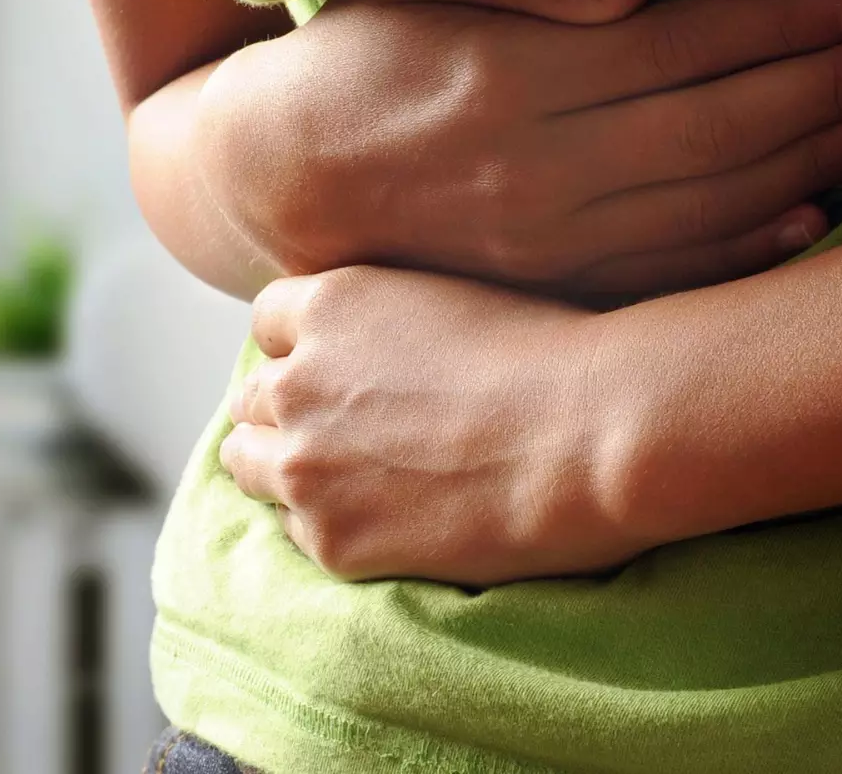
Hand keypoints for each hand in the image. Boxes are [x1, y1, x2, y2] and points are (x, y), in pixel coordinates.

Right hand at [194, 0, 841, 301]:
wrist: (283, 185)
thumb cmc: (358, 61)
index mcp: (513, 80)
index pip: (684, 47)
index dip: (788, 25)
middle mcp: (540, 169)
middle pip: (721, 127)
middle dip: (835, 90)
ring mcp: (550, 243)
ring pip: (710, 205)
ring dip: (817, 164)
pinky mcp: (553, 288)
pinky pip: (668, 274)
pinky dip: (749, 249)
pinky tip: (818, 217)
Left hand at [219, 267, 636, 584]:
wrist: (591, 437)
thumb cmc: (554, 359)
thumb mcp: (456, 300)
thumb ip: (392, 318)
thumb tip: (383, 350)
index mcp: (333, 305)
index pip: (271, 322)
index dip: (306, 347)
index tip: (339, 370)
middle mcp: (298, 382)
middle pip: (253, 398)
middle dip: (290, 410)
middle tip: (346, 431)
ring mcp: (307, 466)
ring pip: (250, 464)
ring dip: (288, 466)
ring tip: (346, 480)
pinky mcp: (332, 540)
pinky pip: (293, 531)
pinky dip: (325, 523)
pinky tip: (379, 518)